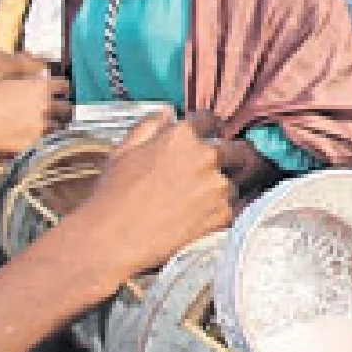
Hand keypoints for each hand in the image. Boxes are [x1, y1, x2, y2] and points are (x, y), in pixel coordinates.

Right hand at [0, 73, 66, 158]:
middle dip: (62, 108)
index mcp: (39, 86)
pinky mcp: (31, 144)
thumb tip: (44, 76)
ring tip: (45, 125)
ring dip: (55, 125)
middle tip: (56, 110)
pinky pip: (46, 141)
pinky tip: (34, 136)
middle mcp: (44, 106)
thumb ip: (29, 78)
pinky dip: (43, 139)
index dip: (62, 89)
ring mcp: (39, 127)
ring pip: (60, 127)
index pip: (65, 86)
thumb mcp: (5, 79)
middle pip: (67, 108)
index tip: (60, 92)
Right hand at [78, 111, 232, 284]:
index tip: (213, 136)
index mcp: (182, 136)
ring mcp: (216, 186)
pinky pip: (234, 209)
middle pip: (238, 149)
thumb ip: (150, 125)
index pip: (211, 120)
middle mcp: (205, 156)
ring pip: (236, 182)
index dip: (211, 128)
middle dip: (233, 156)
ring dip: (226, 188)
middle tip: (223, 169)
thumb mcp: (124, 149)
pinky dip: (223, 212)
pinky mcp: (222, 215)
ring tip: (202, 202)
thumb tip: (168, 112)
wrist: (113, 239)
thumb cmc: (113, 195)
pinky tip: (203, 218)